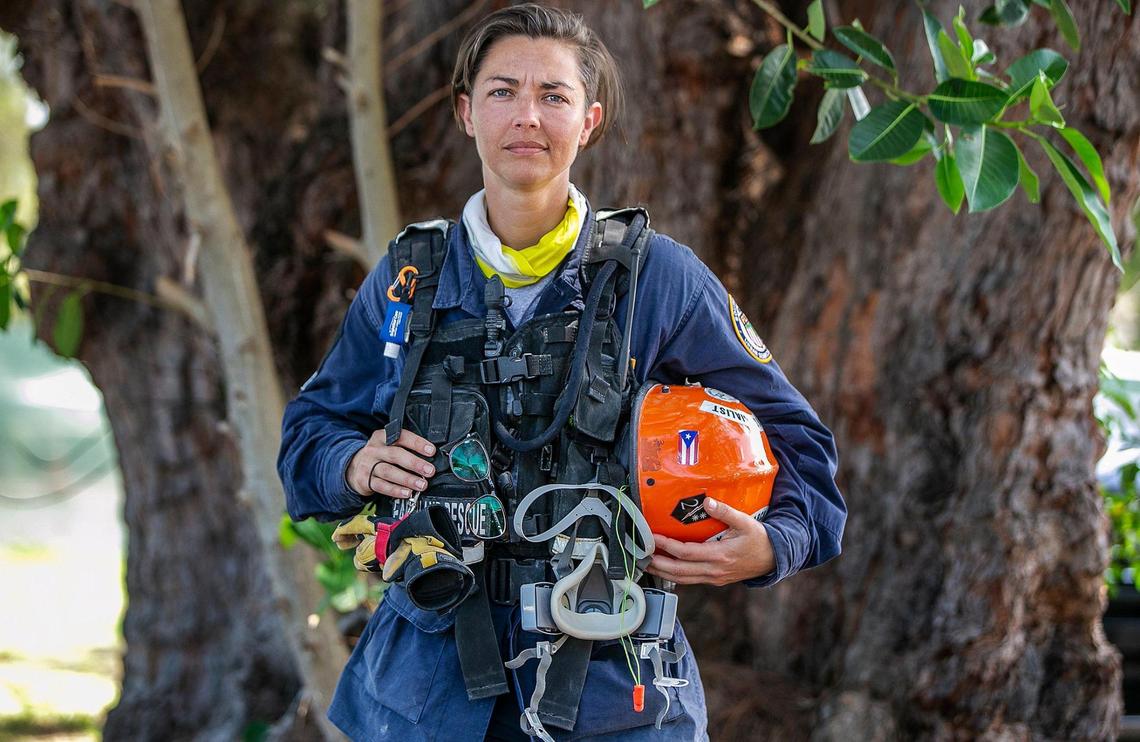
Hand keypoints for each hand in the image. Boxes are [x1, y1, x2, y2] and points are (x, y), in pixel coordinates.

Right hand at [347, 429, 435, 498]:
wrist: (352, 467)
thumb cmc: (377, 456)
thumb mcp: (386, 445)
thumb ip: (404, 447)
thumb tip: (429, 457)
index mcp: (382, 437)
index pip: (401, 437)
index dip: (417, 443)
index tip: (431, 451)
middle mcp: (374, 450)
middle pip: (395, 455)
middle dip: (414, 463)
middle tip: (429, 470)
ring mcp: (368, 465)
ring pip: (389, 472)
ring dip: (408, 479)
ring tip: (421, 484)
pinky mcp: (365, 480)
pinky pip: (382, 486)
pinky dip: (396, 490)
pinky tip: (407, 493)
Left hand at [645, 497, 775, 585]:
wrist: (773, 559)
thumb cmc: (759, 539)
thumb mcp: (745, 522)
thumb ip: (725, 512)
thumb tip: (708, 501)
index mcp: (719, 555)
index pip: (686, 553)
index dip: (667, 546)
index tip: (653, 538)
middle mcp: (714, 570)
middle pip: (678, 571)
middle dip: (658, 564)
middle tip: (641, 556)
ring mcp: (714, 578)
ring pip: (682, 579)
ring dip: (663, 573)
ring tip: (647, 564)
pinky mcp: (715, 580)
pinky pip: (691, 580)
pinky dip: (675, 576)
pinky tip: (666, 569)